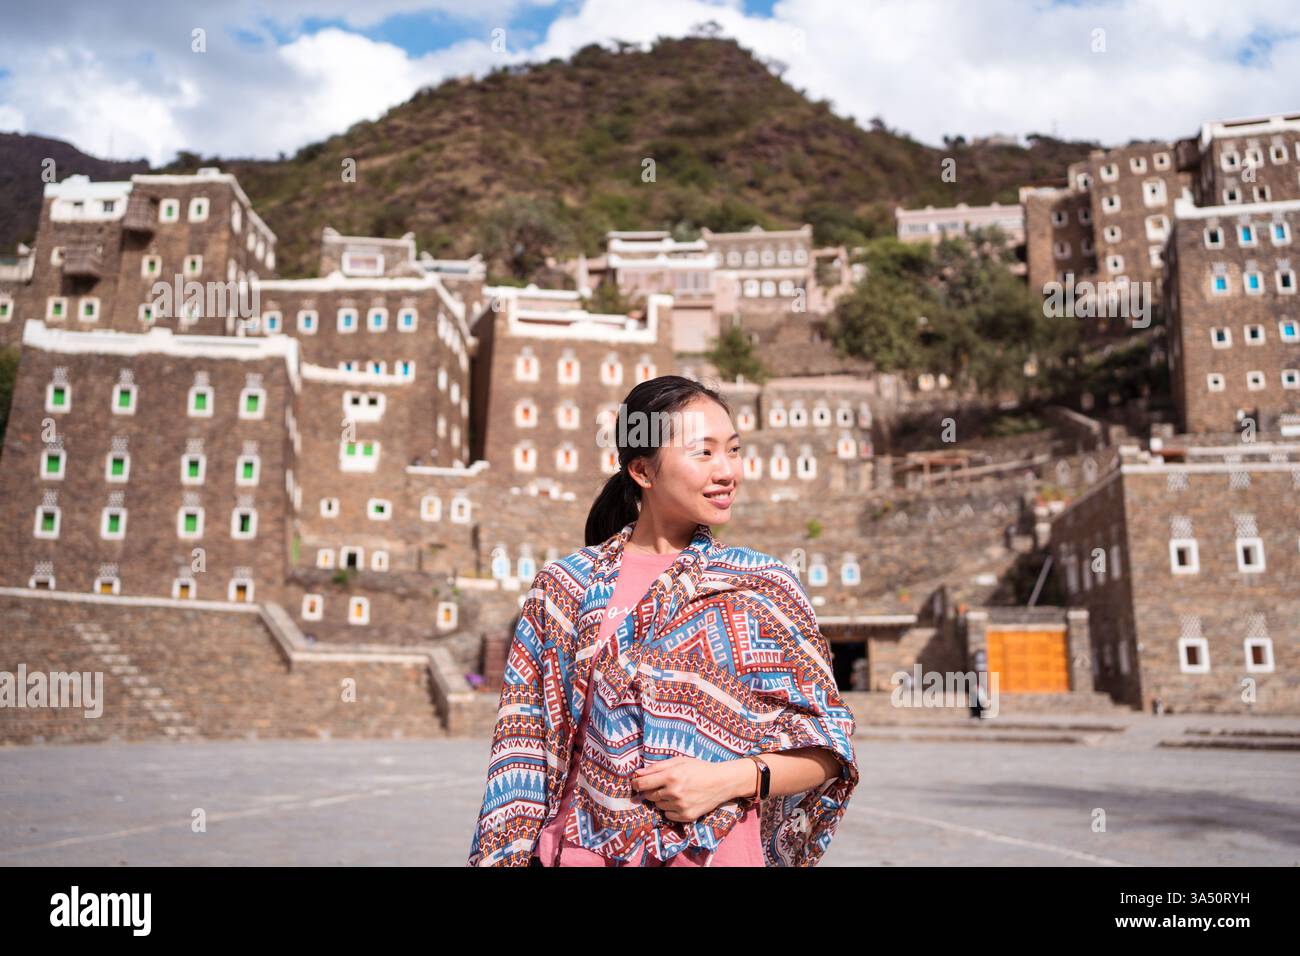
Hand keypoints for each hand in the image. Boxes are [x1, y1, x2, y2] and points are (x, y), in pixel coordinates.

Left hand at [631, 756, 748, 822]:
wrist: (722, 782)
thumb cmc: (699, 768)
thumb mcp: (679, 761)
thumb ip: (657, 767)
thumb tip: (637, 773)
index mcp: (671, 776)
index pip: (643, 784)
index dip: (636, 784)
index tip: (635, 783)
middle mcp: (674, 792)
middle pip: (649, 796)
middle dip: (651, 790)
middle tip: (660, 785)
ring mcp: (680, 806)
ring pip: (658, 806)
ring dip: (662, 799)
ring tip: (674, 792)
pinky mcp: (686, 816)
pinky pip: (668, 815)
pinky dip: (670, 809)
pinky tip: (680, 801)